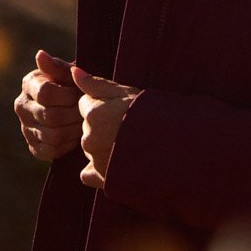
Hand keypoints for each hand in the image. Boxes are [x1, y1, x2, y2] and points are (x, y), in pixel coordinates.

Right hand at [14, 49, 84, 162]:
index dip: (68, 96)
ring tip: (85, 124)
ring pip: (52, 135)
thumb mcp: (70, 73)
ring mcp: (25, 127)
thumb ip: (58, 66)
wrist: (75, 106)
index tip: (82, 95)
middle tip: (88, 113)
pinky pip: (50, 151)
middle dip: (74, 115)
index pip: (46, 93)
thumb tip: (40, 54)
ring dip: (73, 131)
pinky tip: (75, 136)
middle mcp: (21, 105)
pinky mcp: (33, 146)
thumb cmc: (74, 85)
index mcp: (29, 84)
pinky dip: (66, 145)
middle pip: (50, 116)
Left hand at [72, 64, 141, 189]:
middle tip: (127, 128)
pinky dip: (98, 171)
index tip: (122, 110)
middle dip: (102, 126)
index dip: (104, 105)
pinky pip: (88, 174)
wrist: (176, 147)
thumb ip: (96, 83)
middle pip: (87, 127)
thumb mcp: (127, 93)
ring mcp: (95, 160)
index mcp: (93, 114)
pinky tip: (117, 165)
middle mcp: (89, 138)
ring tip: (128, 146)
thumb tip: (74, 71)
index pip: (85, 105)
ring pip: (90, 148)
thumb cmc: (153, 115)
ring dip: (102, 146)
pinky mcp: (102, 179)